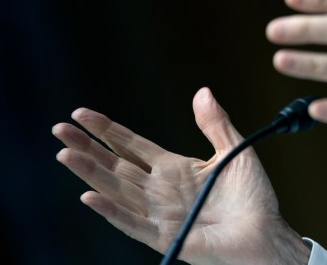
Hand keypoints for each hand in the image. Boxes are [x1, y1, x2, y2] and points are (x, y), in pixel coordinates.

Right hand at [51, 87, 310, 264]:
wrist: (267, 232)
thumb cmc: (253, 197)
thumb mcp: (235, 151)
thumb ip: (215, 123)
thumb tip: (201, 91)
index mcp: (174, 169)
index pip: (132, 145)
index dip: (107, 130)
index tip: (81, 114)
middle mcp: (160, 190)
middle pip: (115, 165)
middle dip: (87, 147)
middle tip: (60, 129)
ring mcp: (160, 214)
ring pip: (116, 190)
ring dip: (90, 173)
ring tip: (65, 154)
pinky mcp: (166, 236)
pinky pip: (132, 223)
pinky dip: (111, 211)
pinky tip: (89, 197)